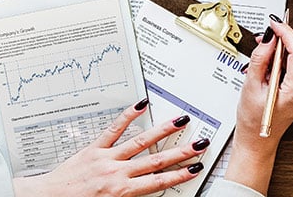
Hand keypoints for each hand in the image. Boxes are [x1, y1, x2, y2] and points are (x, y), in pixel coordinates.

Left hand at [12, 101, 207, 196]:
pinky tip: (141, 105)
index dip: (178, 174)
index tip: (194, 168)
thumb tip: (149, 191)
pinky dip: (128, 116)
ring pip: (140, 142)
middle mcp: (116, 173)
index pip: (157, 182)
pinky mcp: (93, 148)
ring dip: (162, 131)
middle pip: (155, 161)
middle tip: (199, 143)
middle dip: (180, 152)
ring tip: (180, 120)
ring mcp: (106, 158)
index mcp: (121, 192)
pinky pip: (113, 129)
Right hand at [222, 19, 292, 193]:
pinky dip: (286, 56)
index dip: (286, 32)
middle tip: (268, 34)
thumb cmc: (252, 121)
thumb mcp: (251, 87)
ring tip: (265, 49)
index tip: (274, 23)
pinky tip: (271, 60)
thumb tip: (268, 38)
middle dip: (287, 37)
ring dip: (285, 46)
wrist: (257, 140)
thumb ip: (260, 60)